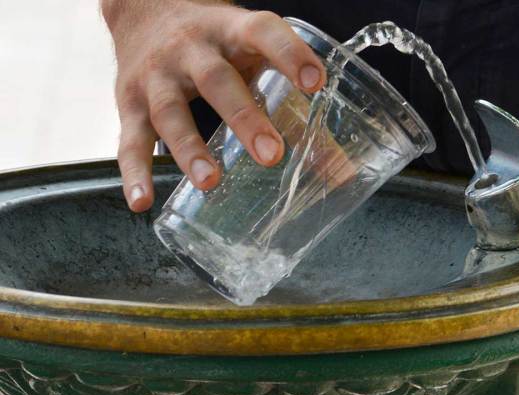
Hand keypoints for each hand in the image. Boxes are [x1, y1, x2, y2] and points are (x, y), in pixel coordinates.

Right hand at [101, 0, 326, 210]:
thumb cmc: (217, 43)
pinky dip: (135, 171)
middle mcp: (191, 49)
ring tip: (211, 181)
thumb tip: (341, 173)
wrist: (143, 10)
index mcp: (232, 31)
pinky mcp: (127, 101)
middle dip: (244, 118)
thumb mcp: (254, 57)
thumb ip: (295, 110)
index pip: (263, 32)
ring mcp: (157, 75)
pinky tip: (142, 201)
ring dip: (190, 148)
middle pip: (217, 80)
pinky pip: (130, 139)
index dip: (289, 54)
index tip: (315, 82)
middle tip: (271, 155)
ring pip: (170, 111)